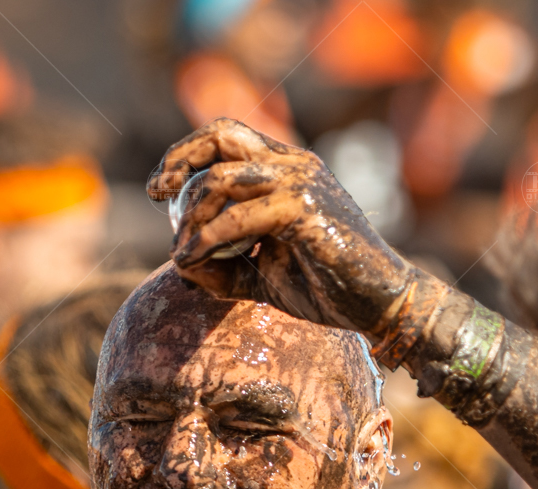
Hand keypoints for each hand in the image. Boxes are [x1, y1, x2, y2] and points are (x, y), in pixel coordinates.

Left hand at [147, 118, 414, 335]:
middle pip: (221, 135)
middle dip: (179, 162)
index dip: (185, 153)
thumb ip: (221, 264)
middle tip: (157, 196)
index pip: (226, 136)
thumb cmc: (325, 286)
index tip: (159, 188)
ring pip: (223, 178)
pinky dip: (207, 239)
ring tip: (183, 252)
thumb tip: (179, 261)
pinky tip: (191, 261)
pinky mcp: (305, 210)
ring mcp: (301, 183)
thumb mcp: (260, 274)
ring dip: (191, 216)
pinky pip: (239, 218)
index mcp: (287, 168)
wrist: (380, 304)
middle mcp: (294, 164)